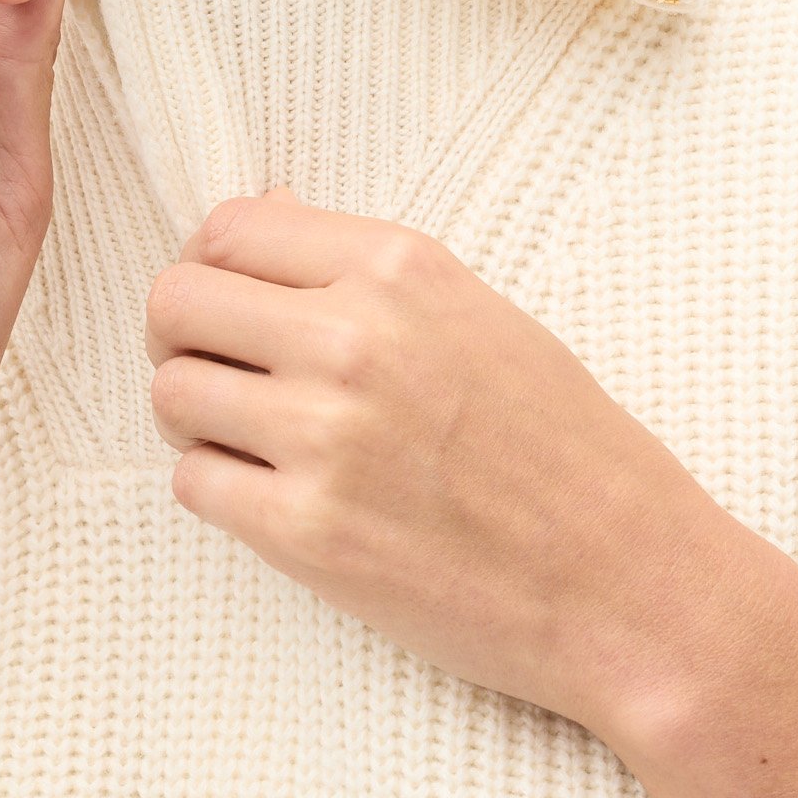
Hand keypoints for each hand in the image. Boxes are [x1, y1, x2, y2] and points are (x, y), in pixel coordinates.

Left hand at [145, 191, 744, 733]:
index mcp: (402, 269)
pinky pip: (193, 483)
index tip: (234, 309)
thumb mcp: (484, 319)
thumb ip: (368, 272)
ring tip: (259, 445)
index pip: (226, 230)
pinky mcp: (305, 532)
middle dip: (182, 340)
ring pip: (170, 394)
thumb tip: (268, 213)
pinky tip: (281, 500)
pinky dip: (221, 491)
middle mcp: (355, 338)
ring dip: (197, 419)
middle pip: (174, 303)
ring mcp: (323, 437)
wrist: (628, 584)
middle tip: (225, 378)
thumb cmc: (570, 453)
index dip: (211, 270)